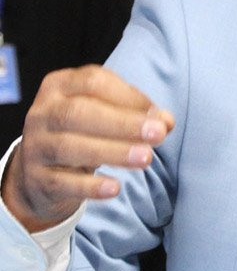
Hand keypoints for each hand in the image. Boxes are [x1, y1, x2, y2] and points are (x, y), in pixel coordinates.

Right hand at [2, 65, 174, 232]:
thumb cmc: (81, 133)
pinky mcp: (36, 178)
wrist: (40, 172)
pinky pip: (61, 182)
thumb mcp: (106, 117)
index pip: (94, 82)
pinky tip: (115, 188)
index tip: (158, 115)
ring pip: (69, 147)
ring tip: (145, 158)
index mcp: (60, 85)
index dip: (129, 97)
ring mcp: (35, 145)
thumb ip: (136, 114)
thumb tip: (166, 121)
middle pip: (78, 112)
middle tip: (158, 134)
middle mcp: (42, 112)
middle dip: (123, 123)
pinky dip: (89, 186)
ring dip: (112, 152)